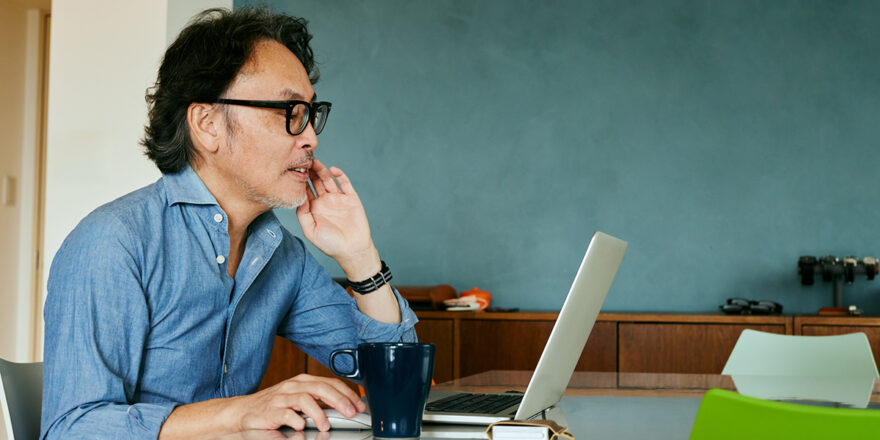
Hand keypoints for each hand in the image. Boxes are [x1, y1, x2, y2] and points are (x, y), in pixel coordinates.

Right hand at [232, 374, 365, 431]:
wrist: (243, 412)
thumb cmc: (274, 407)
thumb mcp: (299, 400)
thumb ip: (318, 401)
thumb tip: (343, 407)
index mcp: (303, 382)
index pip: (330, 383)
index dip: (347, 393)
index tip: (359, 405)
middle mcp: (293, 386)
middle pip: (321, 387)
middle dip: (339, 400)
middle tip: (351, 412)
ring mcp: (282, 397)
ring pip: (305, 398)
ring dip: (319, 413)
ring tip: (326, 425)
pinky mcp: (271, 410)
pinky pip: (287, 414)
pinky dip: (297, 420)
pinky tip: (302, 427)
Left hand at [296, 159, 379, 278]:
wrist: (352, 250)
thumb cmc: (330, 244)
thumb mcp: (310, 231)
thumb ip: (302, 214)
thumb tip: (299, 197)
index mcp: (314, 208)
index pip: (305, 190)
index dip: (300, 180)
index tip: (293, 169)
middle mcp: (326, 201)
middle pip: (316, 181)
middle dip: (310, 171)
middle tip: (303, 160)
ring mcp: (339, 198)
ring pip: (329, 179)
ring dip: (322, 170)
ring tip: (315, 162)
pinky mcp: (351, 198)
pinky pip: (345, 183)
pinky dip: (340, 175)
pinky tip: (333, 170)